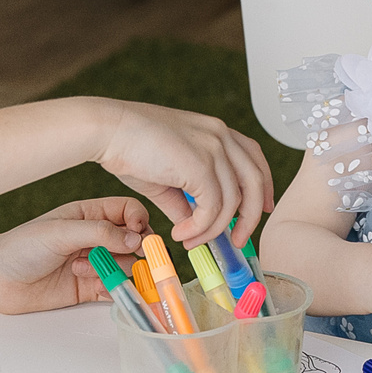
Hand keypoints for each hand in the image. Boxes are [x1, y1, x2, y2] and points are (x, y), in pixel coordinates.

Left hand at [0, 196, 148, 314]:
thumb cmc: (22, 247)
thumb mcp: (61, 232)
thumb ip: (100, 233)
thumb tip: (137, 239)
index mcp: (89, 215)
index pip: (128, 211)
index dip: (139, 221)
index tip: (138, 234)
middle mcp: (95, 238)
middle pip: (134, 241)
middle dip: (133, 250)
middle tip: (121, 257)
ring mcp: (94, 263)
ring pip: (127, 266)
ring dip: (114, 269)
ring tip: (83, 269)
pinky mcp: (88, 288)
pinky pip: (115, 289)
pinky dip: (113, 290)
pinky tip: (94, 286)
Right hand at [90, 101, 275, 243]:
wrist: (108, 130)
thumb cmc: (130, 147)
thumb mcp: (167, 176)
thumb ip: (185, 200)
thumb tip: (193, 226)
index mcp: (217, 132)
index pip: (254, 158)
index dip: (264, 186)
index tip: (262, 210)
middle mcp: (221, 136)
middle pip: (256, 181)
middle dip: (251, 216)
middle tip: (238, 240)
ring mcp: (214, 148)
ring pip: (233, 201)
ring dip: (213, 230)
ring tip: (190, 241)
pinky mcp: (201, 165)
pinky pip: (213, 208)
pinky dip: (200, 228)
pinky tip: (180, 234)